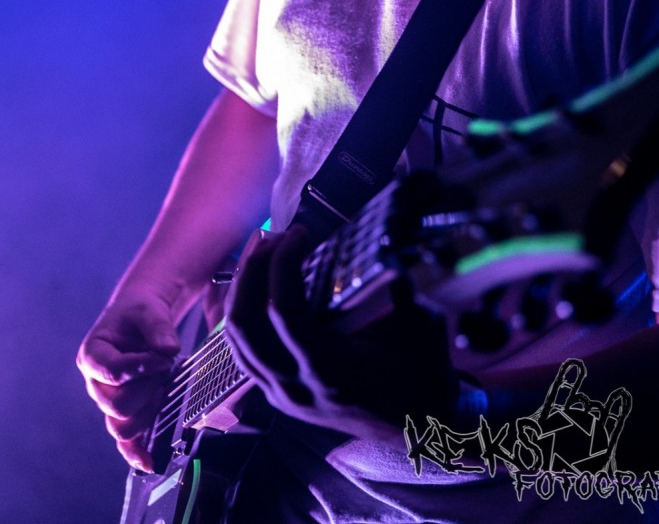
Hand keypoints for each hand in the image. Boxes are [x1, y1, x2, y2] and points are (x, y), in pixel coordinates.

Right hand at [77, 290, 179, 470]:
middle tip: (164, 369)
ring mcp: (109, 402)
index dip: (141, 368)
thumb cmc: (140, 312)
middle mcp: (96, 384)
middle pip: (118, 405)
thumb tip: (168, 351)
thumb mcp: (148, 310)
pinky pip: (126, 441)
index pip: (112, 372)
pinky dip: (135, 453)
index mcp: (93, 355)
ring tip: (163, 385)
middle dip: (148, 389)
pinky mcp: (125, 413)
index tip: (163, 356)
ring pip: (123, 426)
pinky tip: (149, 462)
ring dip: (150, 408)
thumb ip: (158, 327)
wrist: (142, 317)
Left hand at [224, 228, 456, 444]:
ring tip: (263, 252)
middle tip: (274, 236)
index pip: (284, 312)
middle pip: (245, 324)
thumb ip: (401, 291)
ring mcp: (282, 395)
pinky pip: (242, 352)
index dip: (283, 265)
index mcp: (330, 371)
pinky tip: (257, 285)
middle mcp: (296, 386)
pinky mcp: (277, 394)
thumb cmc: (421, 375)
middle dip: (252, 270)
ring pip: (235, 339)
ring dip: (241, 288)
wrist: (417, 426)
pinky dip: (242, 313)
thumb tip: (386, 249)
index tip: (299, 232)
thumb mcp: (422, 329)